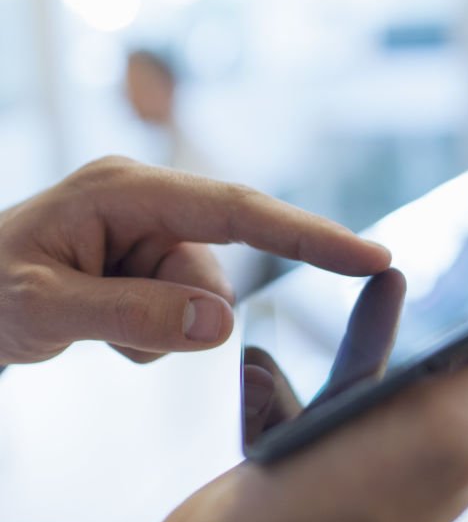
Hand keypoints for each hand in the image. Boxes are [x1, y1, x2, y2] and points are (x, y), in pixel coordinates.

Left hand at [0, 156, 390, 364]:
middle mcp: (149, 200)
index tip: (370, 256)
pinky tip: (103, 321)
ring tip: (95, 322)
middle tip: (110, 324)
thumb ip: (132, 313)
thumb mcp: (43, 307)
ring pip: (205, 296)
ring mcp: (150, 230)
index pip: (239, 211)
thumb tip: (220, 323)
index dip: (310, 235)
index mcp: (127, 190)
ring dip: (160, 326)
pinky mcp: (149, 258)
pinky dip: (152, 331)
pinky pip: (186, 309)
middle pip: (219, 268)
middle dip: (180, 309)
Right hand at [147, 287, 467, 521]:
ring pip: (438, 342)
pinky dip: (381, 322)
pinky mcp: (353, 428)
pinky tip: (374, 297)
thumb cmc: (349, 500)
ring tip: (444, 245)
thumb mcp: (451, 428)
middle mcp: (459, 427)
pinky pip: (380, 361)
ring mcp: (404, 429)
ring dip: (445, 295)